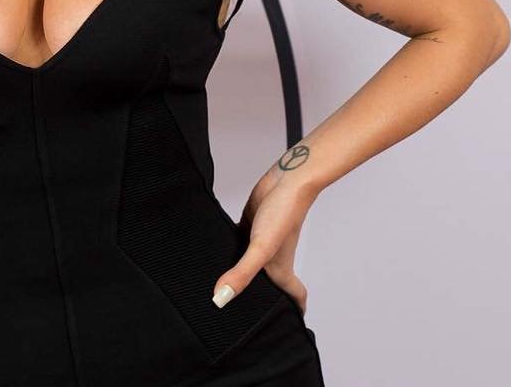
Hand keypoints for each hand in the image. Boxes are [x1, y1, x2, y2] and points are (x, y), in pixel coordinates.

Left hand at [212, 163, 317, 315]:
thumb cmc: (283, 214)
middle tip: (243, 314)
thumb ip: (242, 274)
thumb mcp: (260, 249)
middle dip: (262, 298)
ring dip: (241, 272)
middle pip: (271, 285)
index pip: (295, 299)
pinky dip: (230, 249)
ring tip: (222, 286)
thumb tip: (221, 300)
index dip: (294, 314)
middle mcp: (272, 259)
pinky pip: (238, 242)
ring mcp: (260, 242)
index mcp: (280, 270)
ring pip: (251, 264)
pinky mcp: (249, 224)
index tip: (286, 330)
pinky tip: (215, 250)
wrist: (286, 179)